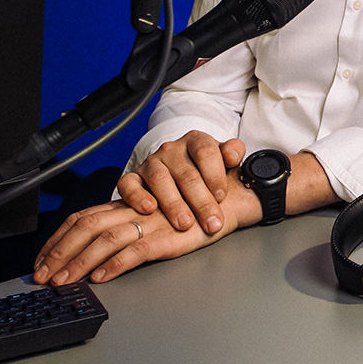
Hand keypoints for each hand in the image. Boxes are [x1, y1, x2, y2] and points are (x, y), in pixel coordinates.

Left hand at [33, 193, 246, 284]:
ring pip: (105, 239)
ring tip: (64, 282)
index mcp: (126, 206)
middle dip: (59, 253)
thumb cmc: (193, 211)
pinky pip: (137, 250)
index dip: (57, 238)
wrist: (228, 201)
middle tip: (41, 277)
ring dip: (80, 262)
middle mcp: (132, 212)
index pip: (81, 218)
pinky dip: (116, 264)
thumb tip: (98, 254)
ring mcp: (150, 224)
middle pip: (85, 227)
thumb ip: (128, 226)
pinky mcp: (168, 237)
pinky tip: (102, 277)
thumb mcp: (154, 216)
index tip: (41, 260)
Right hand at [116, 131, 246, 234]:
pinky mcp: (133, 177)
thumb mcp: (224, 160)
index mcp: (196, 140)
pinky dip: (137, 196)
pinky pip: (129, 184)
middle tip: (211, 222)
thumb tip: (233, 155)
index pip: (205, 151)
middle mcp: (172, 149)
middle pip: (186, 173)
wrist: (184, 174)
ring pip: (160, 180)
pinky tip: (149, 209)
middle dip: (201, 201)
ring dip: (173, 204)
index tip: (222, 196)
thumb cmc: (207, 171)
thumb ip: (233, 153)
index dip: (215, 174)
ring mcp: (151, 163)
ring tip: (185, 223)